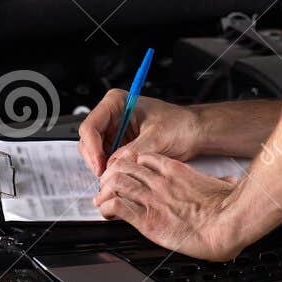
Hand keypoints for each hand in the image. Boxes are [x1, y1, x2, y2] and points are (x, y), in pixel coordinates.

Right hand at [77, 91, 201, 175]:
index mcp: (116, 103)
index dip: (92, 148)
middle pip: (88, 141)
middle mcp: (112, 116)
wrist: (193, 133)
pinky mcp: (119, 145)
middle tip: (105, 177)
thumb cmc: (180, 125)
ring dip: (102, 167)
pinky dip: (110, 169)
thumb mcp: (157, 138)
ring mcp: (115, 131)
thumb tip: (112, 167)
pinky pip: (107, 159)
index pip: (91, 126)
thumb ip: (132, 152)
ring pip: (95, 153)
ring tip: (114, 179)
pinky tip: (119, 177)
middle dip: (95, 160)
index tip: (101, 166)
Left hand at [93, 151, 241, 260]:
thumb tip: (229, 181)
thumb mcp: (223, 186)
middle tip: (108, 184)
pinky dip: (106, 208)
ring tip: (102, 198)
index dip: (130, 163)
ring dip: (105, 191)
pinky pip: (116, 207)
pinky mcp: (146, 219)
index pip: (143, 158)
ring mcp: (152, 199)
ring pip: (116, 183)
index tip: (126, 171)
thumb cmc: (227, 210)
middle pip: (124, 167)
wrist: (226, 225)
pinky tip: (106, 212)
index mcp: (176, 171)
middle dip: (112, 174)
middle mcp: (160, 182)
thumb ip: (221, 182)